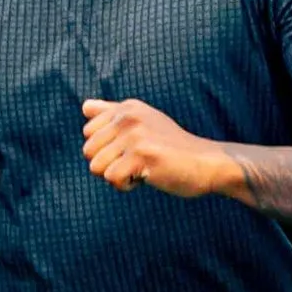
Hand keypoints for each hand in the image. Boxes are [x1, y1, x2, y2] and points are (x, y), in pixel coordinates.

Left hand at [80, 98, 237, 198]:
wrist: (206, 164)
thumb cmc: (172, 148)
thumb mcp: (143, 122)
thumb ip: (112, 113)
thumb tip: (85, 106)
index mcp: (127, 107)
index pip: (88, 132)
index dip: (106, 148)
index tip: (131, 149)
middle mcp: (129, 116)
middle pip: (88, 152)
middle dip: (109, 164)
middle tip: (137, 162)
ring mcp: (135, 135)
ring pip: (96, 167)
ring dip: (118, 176)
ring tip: (142, 169)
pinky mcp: (143, 155)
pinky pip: (112, 179)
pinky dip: (126, 186)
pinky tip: (146, 177)